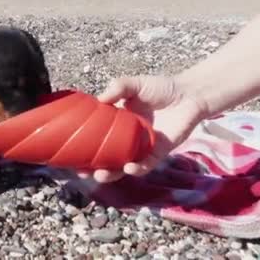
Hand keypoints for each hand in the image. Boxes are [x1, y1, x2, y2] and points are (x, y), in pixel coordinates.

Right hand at [80, 75, 207, 182]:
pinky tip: (129, 167)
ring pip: (123, 166)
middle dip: (94, 168)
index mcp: (117, 124)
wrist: (189, 94)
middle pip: (107, 158)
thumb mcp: (134, 84)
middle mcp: (126, 139)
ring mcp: (141, 147)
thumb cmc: (160, 88)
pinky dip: (137, 168)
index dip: (84, 147)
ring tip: (101, 175)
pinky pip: (145, 165)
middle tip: (81, 173)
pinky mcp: (158, 153)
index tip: (71, 154)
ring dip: (112, 173)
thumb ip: (118, 87)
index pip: (97, 138)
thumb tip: (99, 100)